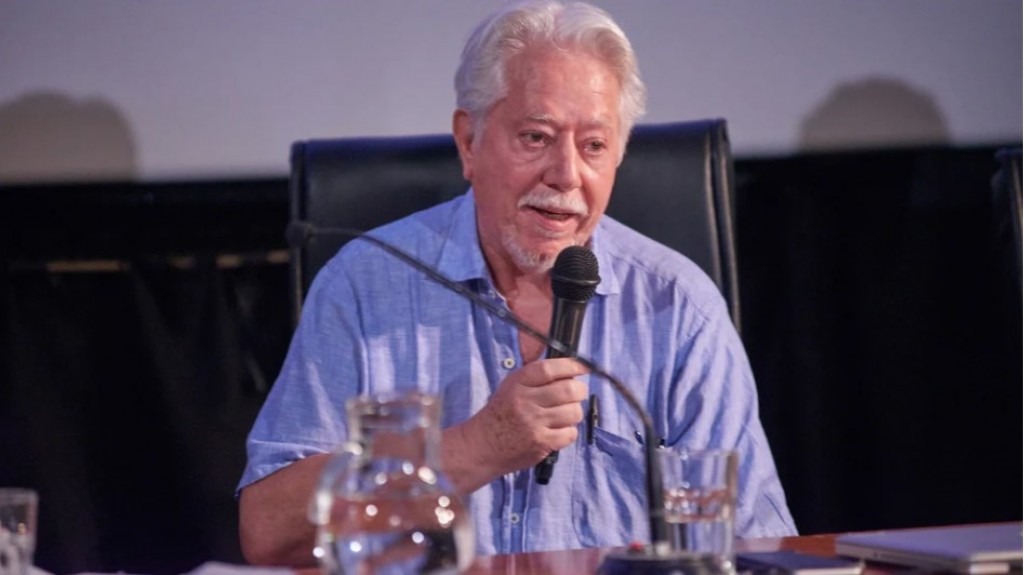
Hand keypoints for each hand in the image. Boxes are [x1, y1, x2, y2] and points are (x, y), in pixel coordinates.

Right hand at [460, 357, 589, 479]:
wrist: (483, 445)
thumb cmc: (501, 413)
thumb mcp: (511, 386)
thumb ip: (537, 378)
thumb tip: (570, 372)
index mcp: (518, 383)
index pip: (549, 369)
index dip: (571, 366)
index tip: (583, 368)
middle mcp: (526, 401)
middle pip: (568, 390)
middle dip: (580, 391)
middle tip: (577, 393)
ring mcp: (534, 423)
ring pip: (574, 412)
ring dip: (574, 412)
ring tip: (564, 414)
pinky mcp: (541, 443)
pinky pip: (570, 433)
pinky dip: (569, 431)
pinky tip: (558, 430)